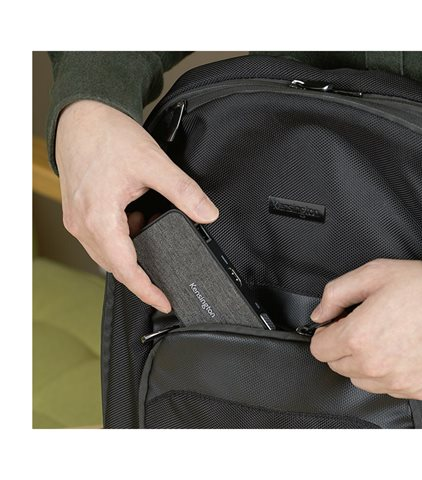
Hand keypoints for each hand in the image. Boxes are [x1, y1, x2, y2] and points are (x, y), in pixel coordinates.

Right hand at [56, 100, 218, 311]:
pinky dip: (123, 235)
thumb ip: (183, 192)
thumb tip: (208, 214)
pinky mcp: (79, 212)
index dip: (146, 289)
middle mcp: (82, 224)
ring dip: (133, 249)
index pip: (124, 268)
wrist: (82, 115)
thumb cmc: (108, 136)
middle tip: (169, 271)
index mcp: (98, 218)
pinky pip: (101, 237)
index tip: (165, 301)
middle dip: (143, 271)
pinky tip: (138, 216)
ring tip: (153, 227)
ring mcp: (77, 219)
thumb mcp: (154, 164)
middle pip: (115, 265)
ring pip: (108, 252)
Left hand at [309, 259, 421, 399]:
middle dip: (344, 345)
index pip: (318, 349)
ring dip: (364, 362)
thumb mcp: (374, 273)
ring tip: (387, 336)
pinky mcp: (415, 390)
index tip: (339, 323)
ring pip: (360, 379)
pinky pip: (387, 387)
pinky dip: (389, 372)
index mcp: (357, 337)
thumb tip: (320, 312)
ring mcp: (394, 382)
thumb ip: (337, 293)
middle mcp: (372, 366)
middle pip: (337, 365)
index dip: (326, 332)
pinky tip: (403, 349)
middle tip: (367, 324)